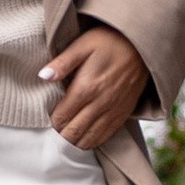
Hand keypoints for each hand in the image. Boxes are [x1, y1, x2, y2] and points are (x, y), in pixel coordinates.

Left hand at [42, 26, 148, 150]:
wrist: (142, 46)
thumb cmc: (110, 42)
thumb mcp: (83, 45)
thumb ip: (62, 63)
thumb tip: (43, 76)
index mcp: (86, 88)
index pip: (62, 116)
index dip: (52, 122)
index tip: (47, 119)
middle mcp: (100, 104)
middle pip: (74, 132)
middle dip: (61, 135)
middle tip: (54, 132)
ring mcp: (113, 111)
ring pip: (90, 139)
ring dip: (75, 142)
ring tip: (66, 138)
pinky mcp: (123, 114)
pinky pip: (106, 136)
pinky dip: (92, 141)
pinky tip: (84, 139)